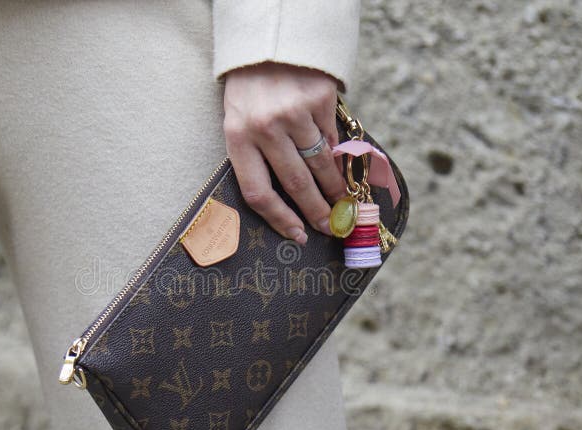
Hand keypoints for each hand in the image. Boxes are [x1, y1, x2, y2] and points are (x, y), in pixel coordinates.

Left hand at [222, 61, 345, 244]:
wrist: (267, 42)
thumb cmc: (249, 91)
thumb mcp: (239, 122)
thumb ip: (258, 156)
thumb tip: (291, 201)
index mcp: (238, 137)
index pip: (258, 192)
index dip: (280, 219)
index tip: (297, 235)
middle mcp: (266, 128)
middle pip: (296, 183)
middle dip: (317, 211)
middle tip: (330, 227)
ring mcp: (295, 113)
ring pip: (320, 163)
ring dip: (334, 188)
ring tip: (343, 202)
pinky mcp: (319, 99)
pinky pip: (332, 137)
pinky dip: (336, 153)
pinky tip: (338, 162)